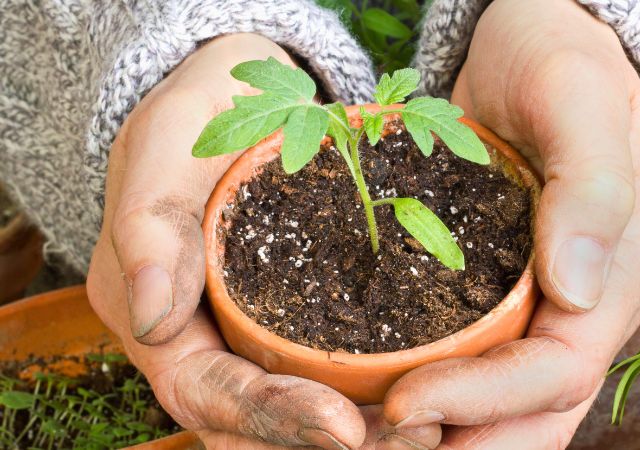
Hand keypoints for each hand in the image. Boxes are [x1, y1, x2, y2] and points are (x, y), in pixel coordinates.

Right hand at [86, 33, 439, 448]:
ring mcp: (252, 339)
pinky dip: (374, 397)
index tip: (341, 428)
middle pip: (254, 428)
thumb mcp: (165, 149)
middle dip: (324, 441)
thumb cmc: (197, 121)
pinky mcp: (296, 324)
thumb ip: (150, 226)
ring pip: (294, 416)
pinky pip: (330, 375)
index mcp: (160, 320)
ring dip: (360, 433)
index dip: (271, 417)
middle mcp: (204, 345)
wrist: (241, 105)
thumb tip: (150, 319)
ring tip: (428, 430)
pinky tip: (426, 395)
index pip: (206, 394)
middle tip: (412, 439)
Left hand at [382, 0, 639, 446]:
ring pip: (501, 400)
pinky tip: (372, 399)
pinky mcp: (493, 289)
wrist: (534, 50)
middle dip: (462, 442)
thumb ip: (590, 188)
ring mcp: (536, 303)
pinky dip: (429, 389)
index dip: (485, 401)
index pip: (556, 371)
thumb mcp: (579, 100)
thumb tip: (575, 293)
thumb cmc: (561, 63)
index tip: (403, 407)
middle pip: (532, 411)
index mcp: (615, 276)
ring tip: (366, 442)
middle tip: (373, 449)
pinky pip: (468, 356)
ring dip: (444, 434)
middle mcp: (579, 306)